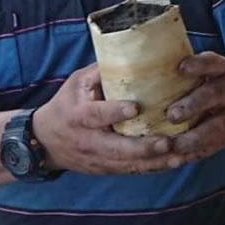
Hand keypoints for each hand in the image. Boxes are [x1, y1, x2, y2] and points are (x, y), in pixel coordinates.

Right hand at [33, 64, 174, 174]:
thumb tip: (132, 53)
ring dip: (155, 162)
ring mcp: (98, 159)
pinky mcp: (106, 169)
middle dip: (143, 147)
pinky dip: (154, 168)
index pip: (97, 115)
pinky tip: (175, 162)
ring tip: (180, 156)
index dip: (115, 112)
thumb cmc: (67, 105)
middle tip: (167, 142)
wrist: (44, 141)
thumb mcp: (77, 83)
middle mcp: (88, 140)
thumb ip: (102, 72)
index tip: (135, 108)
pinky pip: (132, 171)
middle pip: (116, 148)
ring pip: (128, 164)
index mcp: (79, 116)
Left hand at [165, 52, 224, 160]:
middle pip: (214, 95)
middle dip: (193, 105)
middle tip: (172, 114)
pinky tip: (177, 158)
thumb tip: (149, 63)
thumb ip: (192, 70)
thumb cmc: (220, 84)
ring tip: (173, 145)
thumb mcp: (215, 71)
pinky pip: (214, 147)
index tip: (181, 67)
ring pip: (216, 128)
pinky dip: (195, 153)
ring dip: (193, 138)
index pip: (213, 63)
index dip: (199, 65)